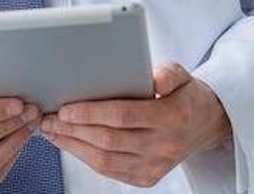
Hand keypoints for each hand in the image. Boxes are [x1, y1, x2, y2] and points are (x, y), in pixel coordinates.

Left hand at [38, 63, 230, 187]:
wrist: (205, 125)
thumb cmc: (184, 95)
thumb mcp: (182, 74)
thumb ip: (168, 73)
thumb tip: (154, 80)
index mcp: (173, 117)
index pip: (124, 116)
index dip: (91, 113)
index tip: (66, 108)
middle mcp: (164, 146)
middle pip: (109, 140)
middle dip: (73, 130)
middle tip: (49, 118)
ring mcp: (155, 166)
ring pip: (104, 160)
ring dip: (73, 146)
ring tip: (52, 131)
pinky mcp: (146, 178)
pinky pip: (109, 171)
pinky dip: (85, 157)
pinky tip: (70, 143)